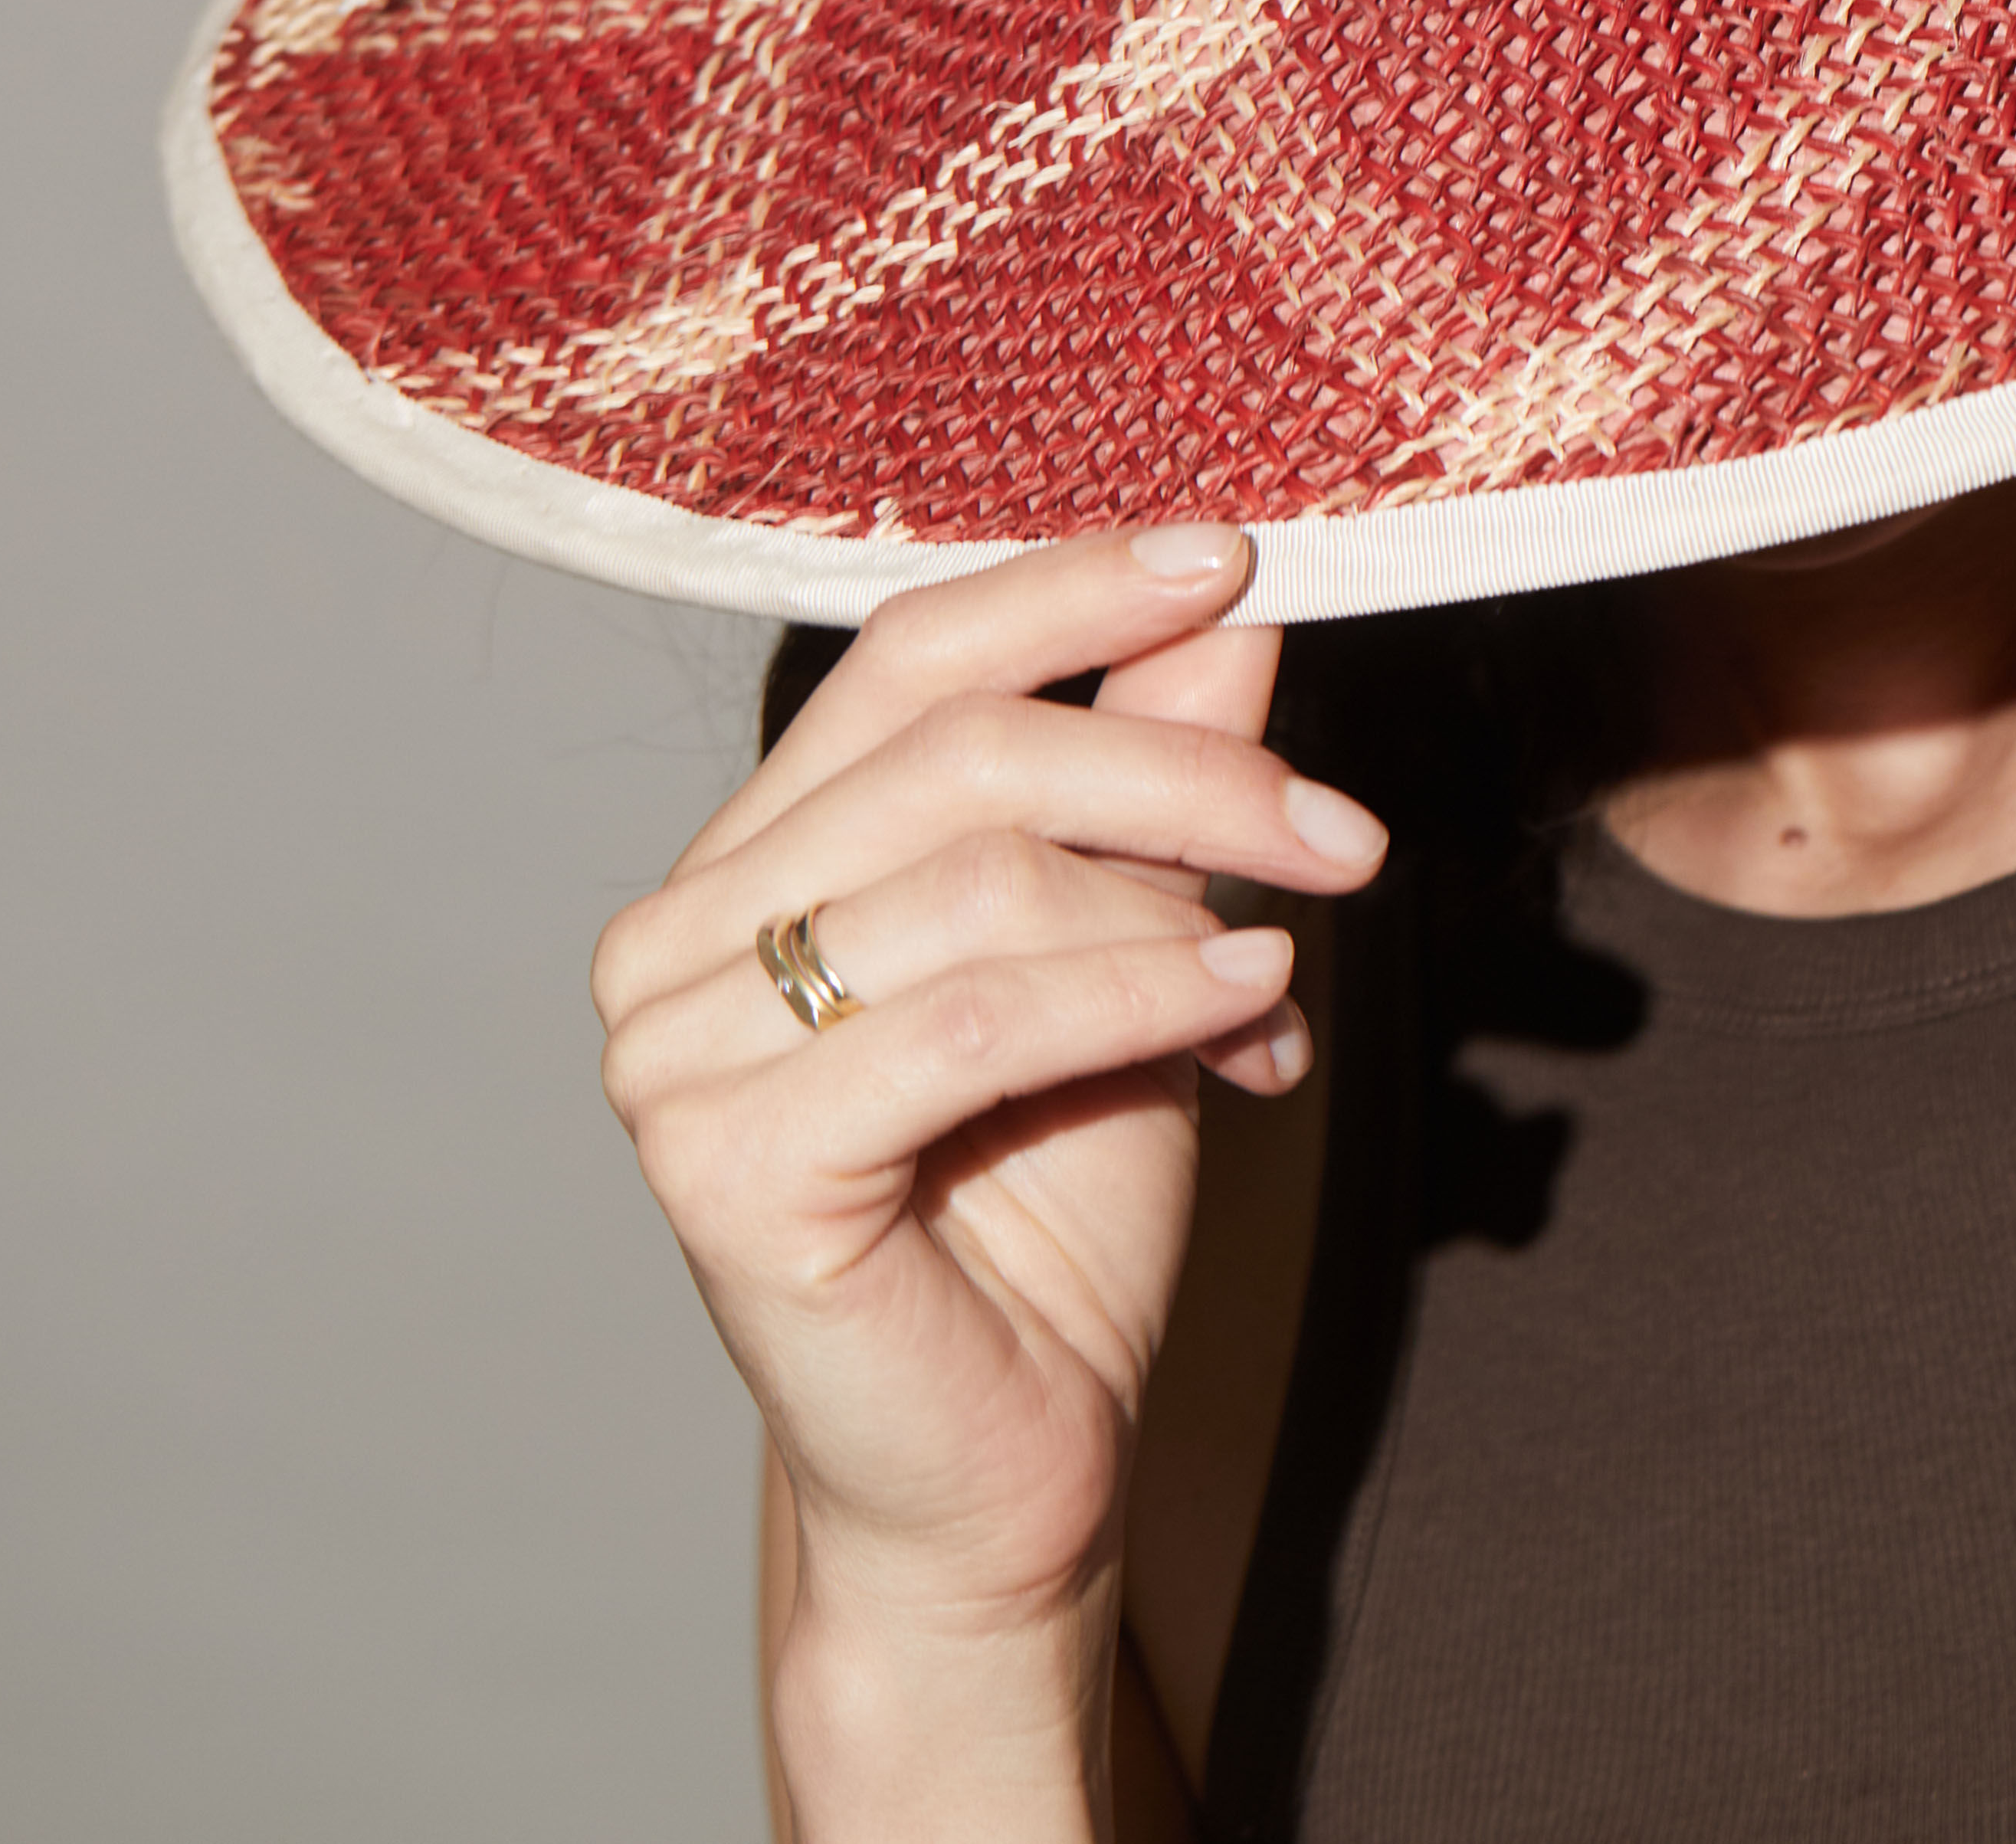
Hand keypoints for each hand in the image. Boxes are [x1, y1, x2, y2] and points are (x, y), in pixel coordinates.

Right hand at [588, 529, 1388, 1831]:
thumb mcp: (1131, 937)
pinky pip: (979, 1018)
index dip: (1069, 591)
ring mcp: (677, 1053)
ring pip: (982, 880)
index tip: (1229, 553)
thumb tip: (1227, 591)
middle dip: (1185, 771)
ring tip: (1281, 964)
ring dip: (1176, 907)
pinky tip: (1251, 1004)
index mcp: (749, 860)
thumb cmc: (1051, 1203)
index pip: (907, 656)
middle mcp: (675, 937)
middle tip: (1341, 829)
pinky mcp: (728, 1165)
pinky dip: (1141, 994)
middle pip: (967, 753)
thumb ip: (1153, 763)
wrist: (1011, 1461)